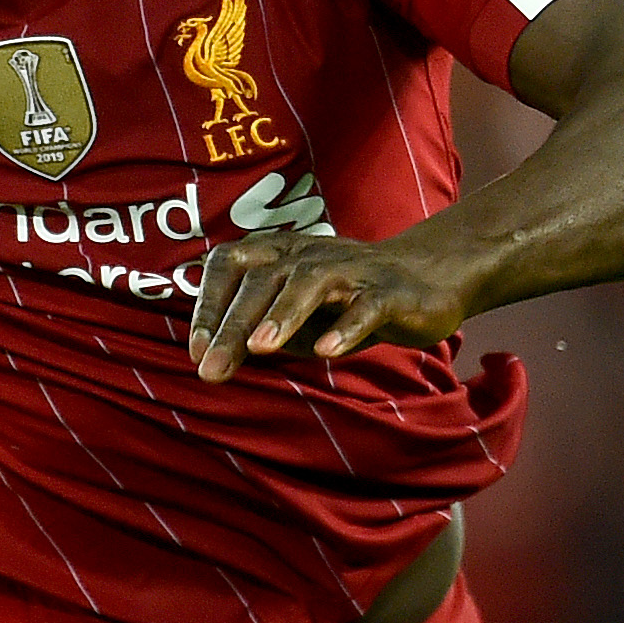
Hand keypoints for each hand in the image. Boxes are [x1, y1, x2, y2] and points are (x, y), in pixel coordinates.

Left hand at [188, 228, 475, 382]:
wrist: (426, 279)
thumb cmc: (344, 301)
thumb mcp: (295, 317)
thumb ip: (258, 330)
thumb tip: (213, 357)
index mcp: (279, 254)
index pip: (230, 264)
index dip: (209, 304)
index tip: (197, 349)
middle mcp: (309, 256)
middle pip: (264, 280)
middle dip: (234, 324)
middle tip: (211, 368)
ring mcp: (351, 271)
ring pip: (310, 284)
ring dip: (283, 314)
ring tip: (260, 348)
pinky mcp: (389, 292)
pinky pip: (365, 308)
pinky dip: (346, 328)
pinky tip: (327, 352)